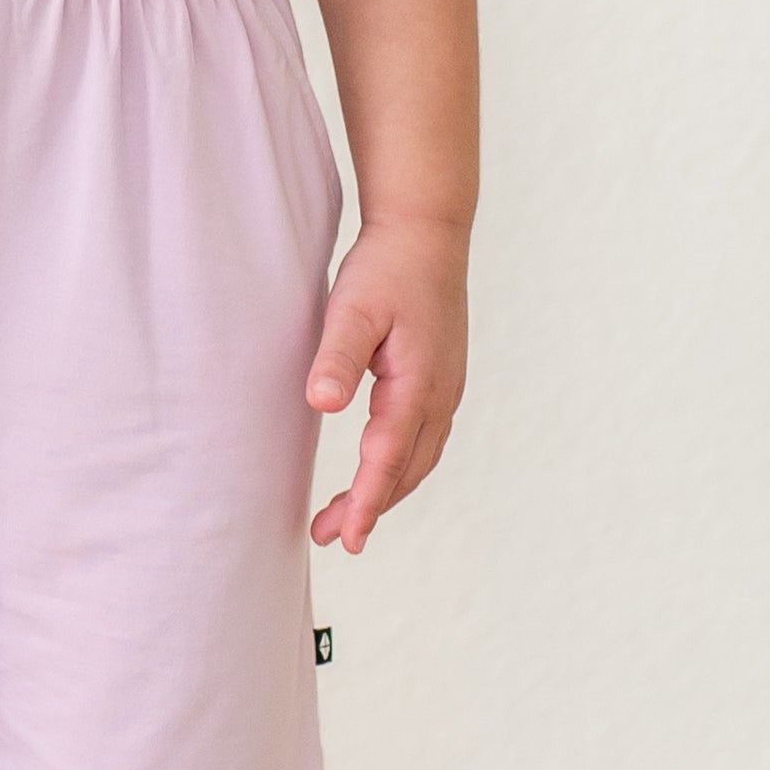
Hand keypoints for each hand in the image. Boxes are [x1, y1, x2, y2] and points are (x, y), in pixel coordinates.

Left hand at [306, 215, 466, 550]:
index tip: (346, 538)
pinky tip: (379, 468)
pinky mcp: (442, 378)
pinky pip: (425, 439)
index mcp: (417, 385)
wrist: (429, 230)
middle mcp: (440, 395)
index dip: (366, 503)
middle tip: (331, 537)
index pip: (388, 460)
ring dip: (386, 491)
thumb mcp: (353, 309)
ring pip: (419, 459)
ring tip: (347, 516)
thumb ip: (337, 357)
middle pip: (407, 471)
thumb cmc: (387, 267)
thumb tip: (322, 404)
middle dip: (371, 508)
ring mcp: (447, 388)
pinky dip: (401, 466)